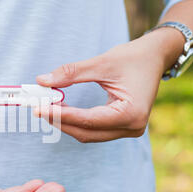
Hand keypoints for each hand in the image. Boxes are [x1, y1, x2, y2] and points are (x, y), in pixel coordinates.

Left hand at [34, 29, 182, 142]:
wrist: (154, 57)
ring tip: (46, 107)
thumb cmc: (133, 58)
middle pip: (86, 132)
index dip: (61, 115)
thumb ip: (71, 73)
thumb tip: (42, 81)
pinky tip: (60, 110)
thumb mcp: (102, 63)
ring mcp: (128, 130)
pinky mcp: (122, 127)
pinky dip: (75, 121)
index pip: (88, 120)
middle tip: (37, 107)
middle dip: (60, 121)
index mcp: (131, 113)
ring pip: (88, 134)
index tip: (39, 108)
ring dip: (66, 122)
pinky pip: (93, 130)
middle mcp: (132, 127)